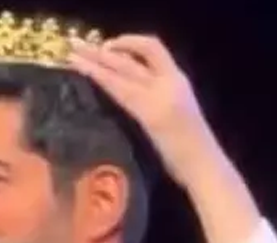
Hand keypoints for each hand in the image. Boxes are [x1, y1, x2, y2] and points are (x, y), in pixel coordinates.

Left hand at [67, 34, 221, 188]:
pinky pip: (120, 90)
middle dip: (103, 50)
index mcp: (178, 81)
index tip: (108, 46)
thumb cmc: (190, 150)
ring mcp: (159, 96)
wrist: (204, 166)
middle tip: (78, 45)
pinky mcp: (150, 114)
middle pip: (132, 57)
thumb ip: (155, 101)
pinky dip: (100, 77)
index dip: (130, 42)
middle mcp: (170, 82)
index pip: (154, 49)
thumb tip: (129, 93)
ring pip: (123, 69)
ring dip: (95, 60)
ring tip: (73, 55)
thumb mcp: (176, 115)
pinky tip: (85, 73)